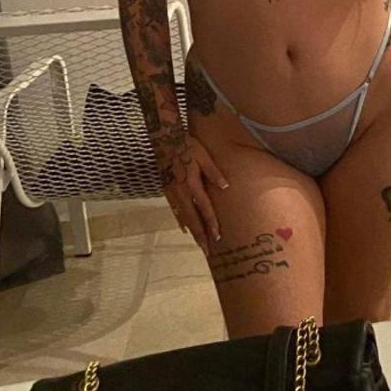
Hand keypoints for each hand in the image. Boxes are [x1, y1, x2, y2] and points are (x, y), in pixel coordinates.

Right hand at [157, 131, 228, 254]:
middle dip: (200, 235)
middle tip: (208, 250)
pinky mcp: (167, 190)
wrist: (165, 140)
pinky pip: (175, 210)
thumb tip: (225, 187)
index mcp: (192, 184)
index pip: (204, 207)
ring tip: (199, 243)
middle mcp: (181, 192)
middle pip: (192, 218)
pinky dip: (180, 221)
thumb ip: (214, 173)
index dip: (211, 223)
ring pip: (183, 217)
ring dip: (192, 231)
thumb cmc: (188, 145)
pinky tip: (184, 228)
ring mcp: (173, 193)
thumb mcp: (204, 156)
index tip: (218, 237)